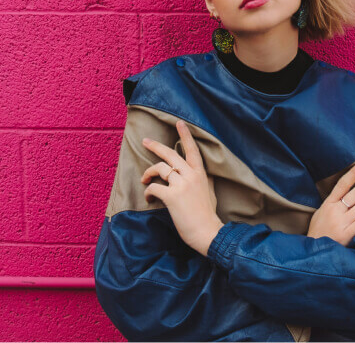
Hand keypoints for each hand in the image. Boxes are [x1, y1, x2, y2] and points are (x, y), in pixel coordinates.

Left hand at [141, 119, 223, 256]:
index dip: (185, 135)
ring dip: (148, 172)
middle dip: (156, 146)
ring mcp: (181, 185)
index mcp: (200, 173)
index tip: (179, 122)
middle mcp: (191, 175)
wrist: (208, 233)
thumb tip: (202, 175)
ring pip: (160, 168)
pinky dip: (148, 191)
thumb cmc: (208, 215)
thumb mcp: (210, 192)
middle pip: (170, 154)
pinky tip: (148, 197)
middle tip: (145, 141)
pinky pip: (154, 187)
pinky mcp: (172, 196)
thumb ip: (204, 180)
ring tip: (144, 179)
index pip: (192, 149)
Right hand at [307, 160, 354, 246]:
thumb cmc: (318, 232)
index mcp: (328, 203)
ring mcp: (340, 223)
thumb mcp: (321, 213)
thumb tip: (348, 195)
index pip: (342, 183)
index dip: (354, 172)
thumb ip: (333, 204)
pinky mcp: (345, 235)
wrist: (312, 252)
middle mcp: (335, 211)